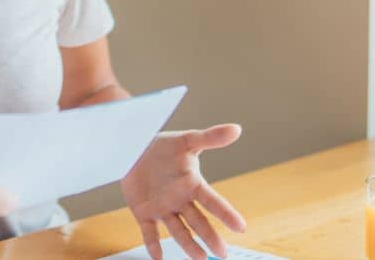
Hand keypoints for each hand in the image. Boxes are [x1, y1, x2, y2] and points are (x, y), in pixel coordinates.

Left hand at [121, 124, 246, 259]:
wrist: (133, 149)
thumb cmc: (163, 146)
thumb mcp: (186, 140)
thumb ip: (210, 137)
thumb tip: (236, 129)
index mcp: (192, 184)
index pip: (212, 201)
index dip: (226, 213)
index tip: (241, 227)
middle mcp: (180, 200)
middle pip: (198, 221)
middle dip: (211, 237)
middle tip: (223, 254)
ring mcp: (163, 208)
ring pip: (178, 229)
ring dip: (188, 244)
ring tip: (200, 258)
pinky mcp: (144, 212)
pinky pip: (149, 231)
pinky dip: (152, 244)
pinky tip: (157, 257)